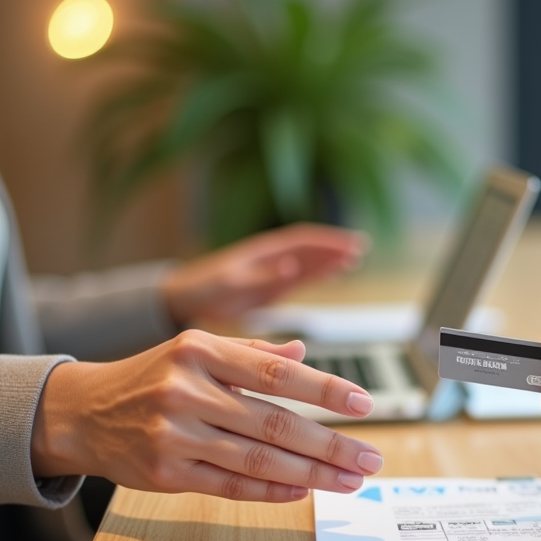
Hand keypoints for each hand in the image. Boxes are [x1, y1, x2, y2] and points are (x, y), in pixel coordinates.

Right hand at [31, 330, 383, 500]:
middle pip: (275, 423)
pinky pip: (230, 485)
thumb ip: (251, 353)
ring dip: (312, 474)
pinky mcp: (165, 473)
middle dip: (331, 444)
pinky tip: (304, 490)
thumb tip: (303, 353)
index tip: (364, 404)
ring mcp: (174, 434)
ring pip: (258, 459)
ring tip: (349, 480)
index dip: (324, 389)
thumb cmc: (151, 377)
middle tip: (369, 458)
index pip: (275, 372)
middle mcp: (186, 390)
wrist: (82, 412)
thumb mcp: (195, 350)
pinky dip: (272, 490)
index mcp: (199, 350)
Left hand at [161, 223, 368, 324]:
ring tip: (354, 260)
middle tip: (361, 249)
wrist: (179, 299)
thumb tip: (293, 267)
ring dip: (329, 260)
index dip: (328, 242)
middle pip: (309, 248)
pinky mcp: (268, 287)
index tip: (350, 244)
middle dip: (334, 247)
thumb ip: (261, 277)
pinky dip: (318, 274)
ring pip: (307, 261)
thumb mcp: (230, 284)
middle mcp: (269, 258)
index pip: (302, 241)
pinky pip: (299, 276)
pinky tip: (333, 275)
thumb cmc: (200, 288)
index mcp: (261, 252)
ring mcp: (270, 272)